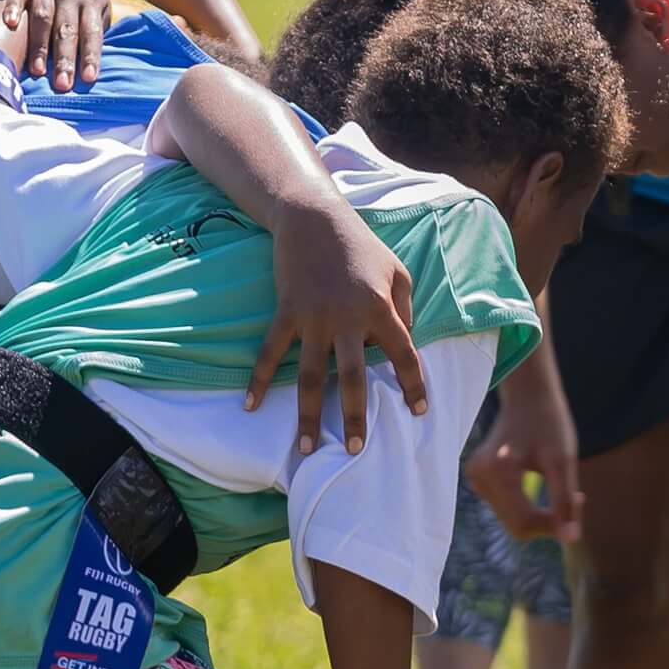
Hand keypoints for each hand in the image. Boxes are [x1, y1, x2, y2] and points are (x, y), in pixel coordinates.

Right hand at [1, 0, 111, 91]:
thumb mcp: (97, 8)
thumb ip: (95, 33)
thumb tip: (94, 70)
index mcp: (91, 2)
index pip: (92, 32)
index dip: (90, 55)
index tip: (88, 79)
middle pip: (67, 29)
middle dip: (64, 58)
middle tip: (62, 85)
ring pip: (43, 16)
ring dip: (39, 44)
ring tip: (36, 71)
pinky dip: (13, 7)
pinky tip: (9, 24)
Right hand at [246, 211, 427, 455]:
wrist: (314, 218)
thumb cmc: (362, 245)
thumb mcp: (398, 271)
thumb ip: (406, 308)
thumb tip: (404, 341)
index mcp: (380, 309)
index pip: (403, 355)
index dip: (412, 385)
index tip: (419, 413)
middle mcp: (347, 319)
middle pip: (352, 379)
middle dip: (354, 418)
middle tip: (355, 451)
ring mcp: (313, 318)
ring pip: (309, 377)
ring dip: (307, 415)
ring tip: (307, 448)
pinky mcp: (286, 312)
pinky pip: (269, 352)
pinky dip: (257, 380)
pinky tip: (250, 405)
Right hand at [469, 377, 583, 543]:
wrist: (528, 396)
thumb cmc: (549, 423)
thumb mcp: (563, 461)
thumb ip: (564, 502)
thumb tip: (570, 540)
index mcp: (496, 470)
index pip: (523, 522)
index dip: (552, 525)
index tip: (578, 502)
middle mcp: (479, 477)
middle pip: (516, 525)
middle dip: (547, 519)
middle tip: (575, 496)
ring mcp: (475, 479)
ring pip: (512, 520)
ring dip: (539, 513)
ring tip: (560, 485)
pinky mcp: (478, 480)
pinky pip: (506, 508)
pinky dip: (527, 505)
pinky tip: (540, 482)